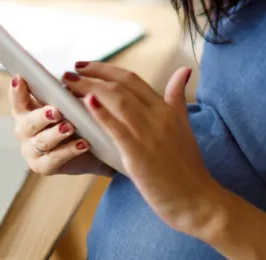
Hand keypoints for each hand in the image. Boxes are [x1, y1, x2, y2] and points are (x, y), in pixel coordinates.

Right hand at [6, 76, 106, 175]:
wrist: (93, 150)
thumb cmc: (76, 121)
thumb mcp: (70, 105)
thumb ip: (63, 95)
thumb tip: (70, 83)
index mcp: (26, 111)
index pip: (17, 99)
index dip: (17, 90)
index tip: (19, 79)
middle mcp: (23, 130)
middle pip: (28, 122)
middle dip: (41, 116)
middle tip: (56, 111)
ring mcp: (30, 150)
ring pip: (41, 141)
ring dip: (56, 133)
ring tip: (70, 127)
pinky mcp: (42, 166)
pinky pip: (54, 158)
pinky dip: (69, 150)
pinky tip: (82, 144)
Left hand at [64, 63, 225, 234]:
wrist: (197, 199)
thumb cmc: (188, 167)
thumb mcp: (184, 125)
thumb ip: (177, 98)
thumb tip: (184, 71)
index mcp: (166, 109)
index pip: (132, 79)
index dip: (105, 69)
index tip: (85, 66)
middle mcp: (158, 116)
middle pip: (121, 86)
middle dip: (91, 75)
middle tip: (69, 73)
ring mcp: (149, 134)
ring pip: (118, 100)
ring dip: (89, 88)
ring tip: (68, 85)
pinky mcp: (140, 154)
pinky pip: (118, 129)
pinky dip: (101, 113)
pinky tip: (86, 103)